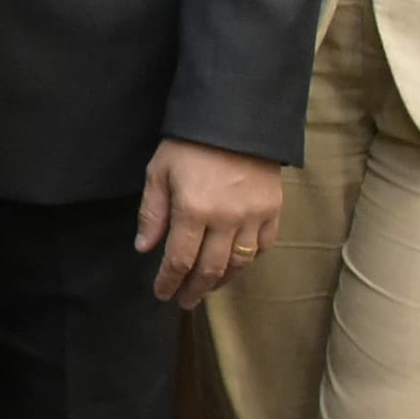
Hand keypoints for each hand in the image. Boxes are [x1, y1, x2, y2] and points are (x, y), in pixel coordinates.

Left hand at [135, 136, 285, 306]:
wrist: (236, 117)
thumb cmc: (189, 144)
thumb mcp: (159, 172)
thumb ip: (153, 213)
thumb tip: (145, 248)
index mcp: (193, 211)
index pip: (179, 260)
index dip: (169, 281)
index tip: (162, 293)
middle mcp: (226, 220)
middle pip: (210, 269)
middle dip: (194, 289)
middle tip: (184, 301)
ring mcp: (254, 216)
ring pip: (239, 263)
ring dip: (222, 281)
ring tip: (207, 287)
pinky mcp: (274, 209)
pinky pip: (264, 246)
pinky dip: (250, 260)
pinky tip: (236, 265)